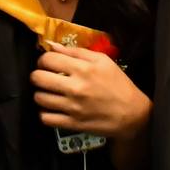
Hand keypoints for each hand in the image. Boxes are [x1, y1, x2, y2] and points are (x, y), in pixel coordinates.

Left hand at [31, 43, 149, 139]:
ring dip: (42, 94)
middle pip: (37, 78)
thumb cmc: (118, 85)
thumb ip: (77, 51)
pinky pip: (44, 118)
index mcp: (83, 69)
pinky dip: (45, 113)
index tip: (49, 63)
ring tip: (51, 93)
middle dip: (38, 75)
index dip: (44, 60)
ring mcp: (72, 107)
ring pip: (38, 98)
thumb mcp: (103, 62)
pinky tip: (53, 108)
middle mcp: (75, 87)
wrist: (132, 113)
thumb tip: (52, 45)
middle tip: (47, 77)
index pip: (47, 59)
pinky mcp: (71, 123)